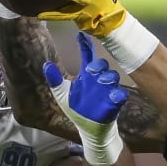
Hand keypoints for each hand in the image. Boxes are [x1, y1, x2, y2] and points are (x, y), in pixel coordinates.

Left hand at [43, 33, 127, 165]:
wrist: (89, 129)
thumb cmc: (77, 110)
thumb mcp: (62, 95)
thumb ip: (55, 80)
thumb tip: (46, 65)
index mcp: (86, 76)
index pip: (88, 56)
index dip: (85, 45)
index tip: (80, 35)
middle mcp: (97, 80)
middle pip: (102, 64)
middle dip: (97, 64)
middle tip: (90, 69)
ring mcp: (107, 90)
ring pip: (112, 76)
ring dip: (107, 77)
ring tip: (100, 81)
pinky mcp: (114, 103)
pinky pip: (120, 95)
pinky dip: (117, 94)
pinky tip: (112, 95)